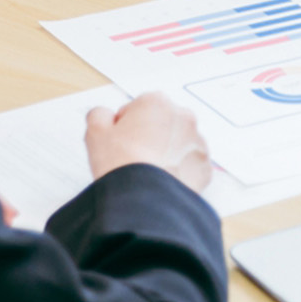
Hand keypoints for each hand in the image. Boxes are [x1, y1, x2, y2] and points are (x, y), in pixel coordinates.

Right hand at [84, 91, 213, 191]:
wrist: (143, 199)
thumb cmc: (120, 164)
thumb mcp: (95, 132)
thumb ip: (99, 114)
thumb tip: (106, 116)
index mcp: (156, 102)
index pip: (137, 109)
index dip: (125, 127)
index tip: (120, 144)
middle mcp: (183, 117)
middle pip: (161, 124)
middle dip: (149, 137)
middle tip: (133, 159)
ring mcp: (197, 142)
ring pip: (178, 145)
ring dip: (166, 154)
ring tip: (148, 173)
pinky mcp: (204, 167)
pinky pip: (189, 166)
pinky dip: (178, 173)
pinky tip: (162, 182)